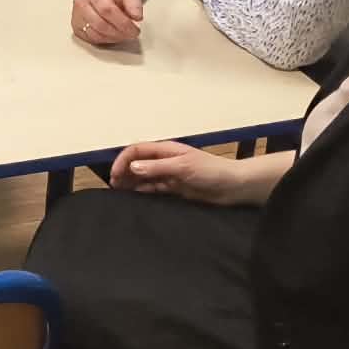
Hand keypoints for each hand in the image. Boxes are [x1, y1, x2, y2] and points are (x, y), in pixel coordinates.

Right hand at [72, 0, 143, 46]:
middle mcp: (81, 3)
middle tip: (132, 34)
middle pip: (100, 24)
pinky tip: (113, 35)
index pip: (107, 10)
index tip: (135, 29)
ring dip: (113, 38)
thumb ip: (134, 2)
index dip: (122, 22)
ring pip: (95, 34)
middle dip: (119, 32)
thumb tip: (137, 17)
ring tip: (124, 34)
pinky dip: (105, 40)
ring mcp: (76, 16)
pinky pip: (91, 39)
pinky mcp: (76, 27)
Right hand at [111, 140, 255, 204]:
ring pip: (144, 177)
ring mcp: (170, 175)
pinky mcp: (175, 188)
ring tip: (120, 193)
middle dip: (124, 171)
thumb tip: (132, 167)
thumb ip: (157, 167)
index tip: (114, 175)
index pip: (137, 151)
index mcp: (166, 150)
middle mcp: (165, 161)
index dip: (123, 160)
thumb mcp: (183, 167)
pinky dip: (143, 192)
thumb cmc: (211, 171)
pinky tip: (136, 198)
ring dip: (132, 182)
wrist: (234, 186)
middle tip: (114, 186)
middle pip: (138, 163)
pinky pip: (154, 189)